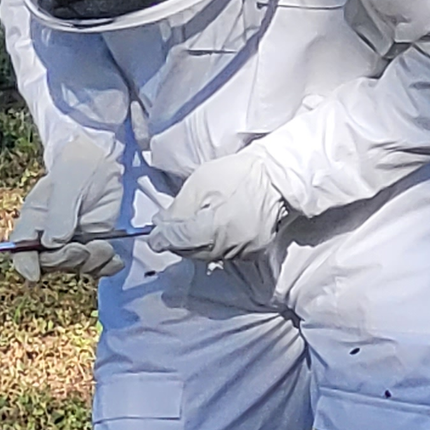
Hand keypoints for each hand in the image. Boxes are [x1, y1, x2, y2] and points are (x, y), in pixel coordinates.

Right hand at [11, 138, 125, 282]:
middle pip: (50, 264)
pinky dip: (107, 267)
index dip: (25, 265)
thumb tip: (53, 244)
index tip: (35, 274)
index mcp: (34, 221)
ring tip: (103, 245)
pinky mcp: (92, 245)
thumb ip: (59, 215)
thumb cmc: (76, 169)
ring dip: (91, 262)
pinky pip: (97, 267)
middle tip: (83, 248)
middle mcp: (49, 237)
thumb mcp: (67, 186)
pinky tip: (115, 258)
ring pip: (75, 268)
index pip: (20, 250)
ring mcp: (72, 243)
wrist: (101, 163)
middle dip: (67, 260)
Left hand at [146, 147, 290, 262]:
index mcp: (213, 228)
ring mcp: (244, 252)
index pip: (177, 241)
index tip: (154, 236)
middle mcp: (229, 246)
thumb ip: (178, 209)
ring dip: (196, 245)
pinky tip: (216, 231)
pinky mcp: (255, 252)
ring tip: (195, 227)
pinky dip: (216, 246)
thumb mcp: (201, 182)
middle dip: (178, 242)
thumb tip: (161, 227)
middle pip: (191, 252)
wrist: (276, 177)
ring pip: (208, 256)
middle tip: (170, 229)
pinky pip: (227, 255)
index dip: (162, 238)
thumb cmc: (238, 174)